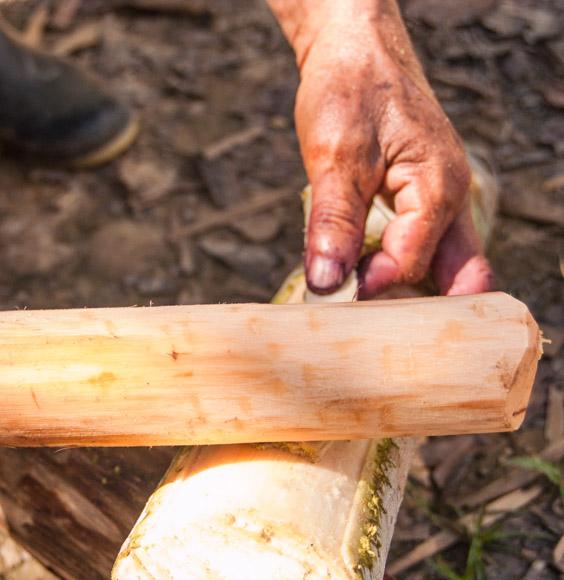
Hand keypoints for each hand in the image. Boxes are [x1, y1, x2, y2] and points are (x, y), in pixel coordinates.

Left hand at [270, 0, 491, 296]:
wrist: (354, 49)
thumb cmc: (349, 90)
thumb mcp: (334, 156)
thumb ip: (333, 222)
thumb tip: (327, 282)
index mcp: (437, 188)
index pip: (411, 263)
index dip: (371, 286)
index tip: (330, 295)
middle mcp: (449, 198)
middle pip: (456, 276)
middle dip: (421, 308)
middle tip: (373, 327)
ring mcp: (438, 198)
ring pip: (440, 264)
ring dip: (408, 289)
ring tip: (363, 308)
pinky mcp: (417, 197)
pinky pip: (419, 245)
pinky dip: (396, 266)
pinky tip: (362, 277)